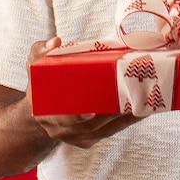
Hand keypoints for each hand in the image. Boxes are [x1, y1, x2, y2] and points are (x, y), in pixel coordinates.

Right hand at [26, 37, 140, 147]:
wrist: (44, 105)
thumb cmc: (43, 82)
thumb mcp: (36, 65)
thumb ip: (41, 52)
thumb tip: (55, 42)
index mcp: (45, 113)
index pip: (61, 119)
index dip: (75, 118)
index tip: (90, 113)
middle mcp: (59, 129)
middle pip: (89, 127)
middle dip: (111, 115)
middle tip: (130, 100)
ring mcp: (75, 136)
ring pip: (103, 131)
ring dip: (124, 119)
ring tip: (143, 102)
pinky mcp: (88, 138)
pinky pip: (108, 132)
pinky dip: (125, 123)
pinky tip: (141, 110)